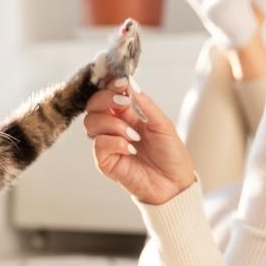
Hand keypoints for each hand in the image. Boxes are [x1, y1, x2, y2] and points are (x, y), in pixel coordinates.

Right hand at [83, 80, 196, 204]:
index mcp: (127, 114)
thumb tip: (130, 83)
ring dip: (112, 123)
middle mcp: (114, 126)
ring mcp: (108, 143)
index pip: (108, 93)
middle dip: (105, 99)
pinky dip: (114, 142)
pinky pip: (98, 144)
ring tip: (134, 135)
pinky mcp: (105, 161)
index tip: (121, 82)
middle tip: (124, 102)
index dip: (110, 85)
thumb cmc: (170, 154)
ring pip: (91, 122)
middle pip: (93, 105)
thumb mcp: (163, 124)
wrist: (174, 183)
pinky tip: (130, 149)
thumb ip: (145, 105)